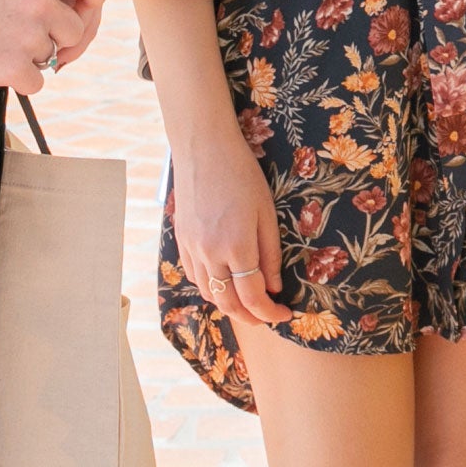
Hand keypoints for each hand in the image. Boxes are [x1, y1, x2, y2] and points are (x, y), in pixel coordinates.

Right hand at [0, 0, 100, 96]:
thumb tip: (66, 2)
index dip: (91, 3)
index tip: (78, 12)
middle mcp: (42, 1)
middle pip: (74, 31)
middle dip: (54, 38)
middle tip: (18, 35)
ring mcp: (30, 35)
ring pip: (53, 57)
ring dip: (31, 57)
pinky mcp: (15, 67)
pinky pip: (36, 82)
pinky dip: (17, 80)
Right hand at [170, 124, 290, 326]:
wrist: (204, 149)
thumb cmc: (242, 174)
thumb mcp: (266, 212)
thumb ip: (270, 253)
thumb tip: (274, 288)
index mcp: (237, 247)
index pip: (253, 297)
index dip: (270, 313)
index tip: (284, 316)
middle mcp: (210, 254)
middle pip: (228, 303)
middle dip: (249, 317)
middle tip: (268, 317)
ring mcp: (192, 248)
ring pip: (208, 293)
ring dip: (228, 305)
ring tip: (248, 304)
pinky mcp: (181, 240)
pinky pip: (194, 275)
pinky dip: (210, 287)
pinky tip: (224, 281)